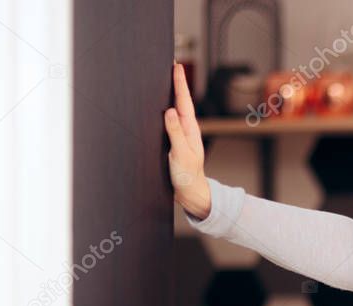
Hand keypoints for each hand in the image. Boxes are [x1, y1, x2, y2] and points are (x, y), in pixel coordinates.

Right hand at [164, 62, 210, 219]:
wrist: (190, 193)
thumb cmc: (187, 175)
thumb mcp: (181, 154)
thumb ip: (175, 133)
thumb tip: (170, 111)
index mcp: (190, 130)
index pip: (183, 101)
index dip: (179, 83)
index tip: (176, 66)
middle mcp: (186, 130)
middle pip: (179, 102)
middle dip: (176, 83)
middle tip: (172, 65)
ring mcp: (180, 135)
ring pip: (174, 110)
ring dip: (171, 95)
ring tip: (166, 79)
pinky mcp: (174, 142)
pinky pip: (169, 122)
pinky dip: (165, 110)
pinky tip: (161, 107)